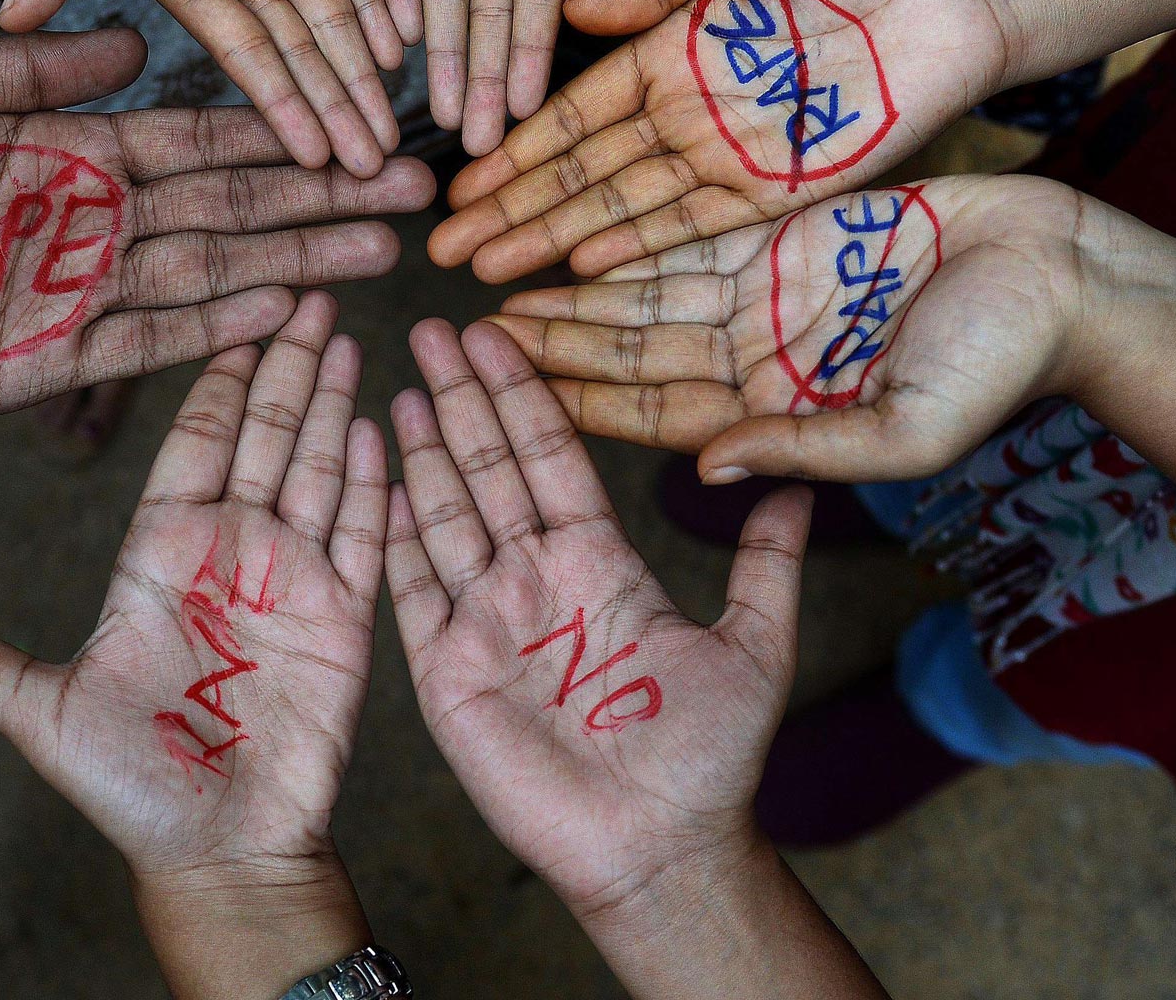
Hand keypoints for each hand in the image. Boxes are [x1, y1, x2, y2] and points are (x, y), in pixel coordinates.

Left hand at [0, 32, 433, 418]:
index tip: (351, 124)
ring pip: (204, 275)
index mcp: (55, 152)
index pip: (191, 142)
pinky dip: (215, 328)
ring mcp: (64, 296)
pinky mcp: (34, 363)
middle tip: (413, 193)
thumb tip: (134, 47)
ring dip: (294, 263)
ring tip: (383, 253)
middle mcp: (78, 224)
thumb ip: (28, 72)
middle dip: (318, 202)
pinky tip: (286, 309)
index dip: (271, 136)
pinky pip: (142, 344)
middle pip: (225, 210)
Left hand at [0, 294, 384, 991]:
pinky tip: (379, 421)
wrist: (218, 851)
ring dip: (332, 398)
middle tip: (309, 288)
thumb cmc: (130, 787)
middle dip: (286, 361)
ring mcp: (291, 576)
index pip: (192, 441)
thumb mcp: (45, 717)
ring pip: (317, 465)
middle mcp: (230, 549)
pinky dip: (372, 477)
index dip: (216, 376)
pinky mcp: (344, 615)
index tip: (236, 309)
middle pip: (263, 433)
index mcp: (161, 553)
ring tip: (346, 331)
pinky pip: (363, 532)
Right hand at [2, 0, 405, 177]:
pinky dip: (381, 1)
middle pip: (300, 52)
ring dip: (364, 71)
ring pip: (336, 16)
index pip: (244, 58)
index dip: (282, 107)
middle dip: (337, 109)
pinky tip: (405, 48)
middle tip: (378, 171)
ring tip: (397, 130)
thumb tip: (11, 19)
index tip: (315, 161)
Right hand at [383, 319, 812, 919]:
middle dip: (463, 396)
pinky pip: (413, 588)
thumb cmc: (708, 759)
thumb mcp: (755, 646)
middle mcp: (537, 577)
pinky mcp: (447, 668)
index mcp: (599, 561)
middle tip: (433, 326)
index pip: (552, 455)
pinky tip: (379, 476)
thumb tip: (796, 489)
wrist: (659, 849)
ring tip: (402, 381)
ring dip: (424, 447)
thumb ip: (767, 566)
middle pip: (490, 466)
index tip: (500, 329)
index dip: (525, 394)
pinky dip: (395, 532)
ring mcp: (487, 619)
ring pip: (446, 512)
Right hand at [429, 0, 1014, 281]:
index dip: (518, 146)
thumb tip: (574, 14)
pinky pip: (702, 224)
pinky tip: (585, 265)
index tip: (461, 178)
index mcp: (676, 49)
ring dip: (558, 239)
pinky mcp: (786, 185)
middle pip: (587, 173)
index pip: (578, 112)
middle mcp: (694, 112)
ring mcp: (736, 153)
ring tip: (492, 269)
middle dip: (515, 210)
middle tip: (446, 248)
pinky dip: (644, 245)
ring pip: (629, 207)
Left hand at [487, 175, 1093, 483]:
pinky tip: (565, 241)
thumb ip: (808, 447)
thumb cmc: (1004, 360)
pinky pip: (686, 241)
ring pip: (643, 296)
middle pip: (629, 353)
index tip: (505, 397)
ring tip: (494, 288)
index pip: (653, 414)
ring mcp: (765, 298)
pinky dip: (627, 243)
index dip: (577, 402)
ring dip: (571, 295)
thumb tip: (711, 473)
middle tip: (464, 343)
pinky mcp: (783, 238)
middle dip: (550, 348)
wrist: (1061, 274)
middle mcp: (757, 358)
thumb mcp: (910, 427)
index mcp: (780, 411)